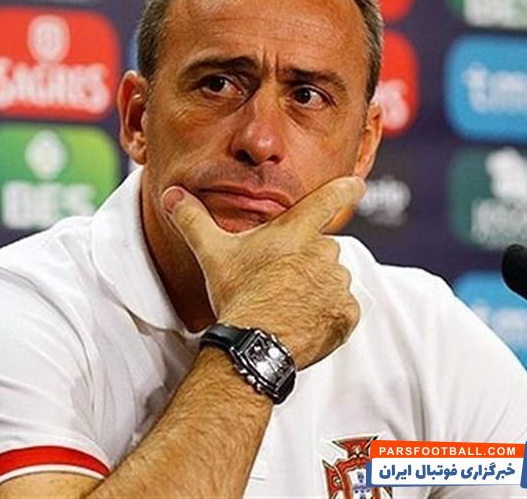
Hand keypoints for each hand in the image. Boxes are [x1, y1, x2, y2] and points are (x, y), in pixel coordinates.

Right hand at [162, 177, 365, 369]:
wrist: (255, 343)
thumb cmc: (236, 294)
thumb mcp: (212, 252)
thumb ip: (193, 220)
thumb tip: (171, 194)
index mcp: (295, 231)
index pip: (329, 198)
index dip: (345, 189)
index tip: (355, 183)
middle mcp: (323, 253)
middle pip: (322, 248)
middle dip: (306, 261)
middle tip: (277, 281)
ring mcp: (337, 285)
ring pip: (333, 279)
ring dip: (317, 288)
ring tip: (286, 304)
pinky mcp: (345, 314)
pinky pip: (342, 310)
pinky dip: (328, 316)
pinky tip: (302, 323)